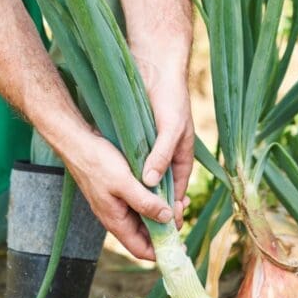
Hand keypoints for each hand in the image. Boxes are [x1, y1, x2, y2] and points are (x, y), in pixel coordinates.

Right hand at [63, 131, 173, 260]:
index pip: (141, 249)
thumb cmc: (97, 162)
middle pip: (146, 234)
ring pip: (145, 217)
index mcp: (116, 221)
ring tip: (178, 199)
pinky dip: (155, 199)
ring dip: (162, 212)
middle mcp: (117, 217)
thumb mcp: (123, 182)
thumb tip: (167, 218)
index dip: (161, 251)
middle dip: (166, 228)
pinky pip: (141, 202)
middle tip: (181, 210)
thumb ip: (145, 202)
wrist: (78, 142)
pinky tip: (165, 187)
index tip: (181, 246)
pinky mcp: (119, 191)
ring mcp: (118, 204)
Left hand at [135, 58, 194, 229]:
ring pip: (144, 179)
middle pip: (160, 190)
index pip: (177, 191)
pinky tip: (116, 184)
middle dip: (152, 208)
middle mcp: (167, 156)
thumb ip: (162, 154)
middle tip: (139, 227)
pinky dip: (127, 175)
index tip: (160, 229)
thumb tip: (150, 181)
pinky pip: (133, 163)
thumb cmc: (170, 97)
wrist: (156, 69)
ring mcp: (151, 149)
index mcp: (182, 156)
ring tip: (125, 212)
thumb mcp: (170, 128)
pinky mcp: (137, 140)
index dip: (168, 210)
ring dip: (138, 194)